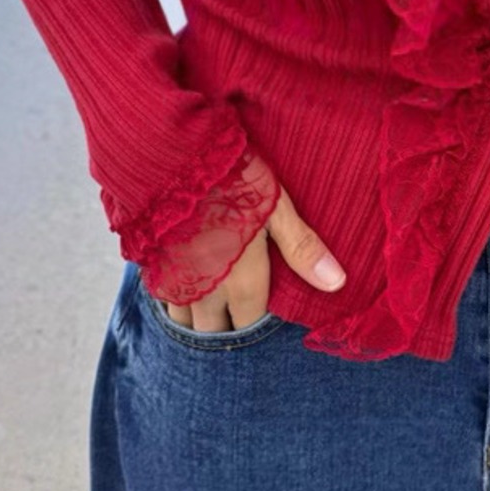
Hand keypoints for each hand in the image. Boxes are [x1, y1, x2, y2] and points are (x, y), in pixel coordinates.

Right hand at [157, 166, 344, 331]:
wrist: (172, 158)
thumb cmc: (232, 178)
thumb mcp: (276, 209)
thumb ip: (301, 249)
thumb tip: (337, 283)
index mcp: (241, 284)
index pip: (251, 325)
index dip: (258, 323)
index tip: (265, 312)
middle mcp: (205, 292)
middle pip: (215, 332)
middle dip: (226, 330)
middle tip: (236, 317)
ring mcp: (174, 281)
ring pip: (184, 322)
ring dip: (197, 320)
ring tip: (210, 313)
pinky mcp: (152, 266)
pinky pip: (162, 299)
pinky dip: (174, 301)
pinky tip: (182, 288)